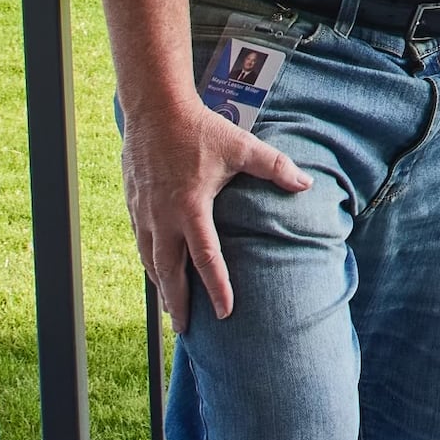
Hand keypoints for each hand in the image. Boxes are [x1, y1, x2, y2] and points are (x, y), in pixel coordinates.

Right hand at [117, 90, 307, 319]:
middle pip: (169, 272)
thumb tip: (306, 183)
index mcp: (191, 207)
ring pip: (150, 261)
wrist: (155, 109)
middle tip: (186, 330)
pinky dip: (149, 263)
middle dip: (178, 303)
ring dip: (161, 288)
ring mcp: (143, 213)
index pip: (206, 259)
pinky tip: (157, 272)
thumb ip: (275, 167)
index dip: (217, 288)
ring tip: (171, 309)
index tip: (226, 312)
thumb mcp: (242, 146)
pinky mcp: (132, 205)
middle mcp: (163, 217)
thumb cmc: (201, 129)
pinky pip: (140, 243)